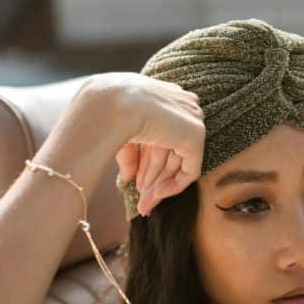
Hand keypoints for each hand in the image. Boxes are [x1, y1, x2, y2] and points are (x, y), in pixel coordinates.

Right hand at [74, 73, 204, 216]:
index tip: (135, 181)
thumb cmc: (107, 113)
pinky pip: (190, 170)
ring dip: (159, 186)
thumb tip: (129, 177)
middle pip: (169, 151)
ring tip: (144, 205)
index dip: (147, 163)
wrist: (111, 105)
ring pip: (178, 162)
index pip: (160, 136)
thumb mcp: (120, 136)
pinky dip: (174, 186)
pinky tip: (155, 196)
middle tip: (141, 200)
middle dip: (153, 178)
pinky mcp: (196, 135)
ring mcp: (191, 118)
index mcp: (163, 98)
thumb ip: (130, 156)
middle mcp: (180, 105)